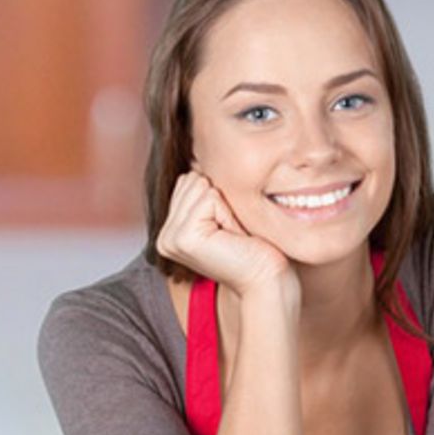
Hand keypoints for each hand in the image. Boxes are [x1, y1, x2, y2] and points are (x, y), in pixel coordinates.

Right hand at [156, 170, 298, 301]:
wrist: (268, 280)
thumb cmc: (257, 248)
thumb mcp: (227, 215)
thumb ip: (207, 192)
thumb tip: (198, 154)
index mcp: (171, 231)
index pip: (189, 180)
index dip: (219, 197)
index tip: (230, 228)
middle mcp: (164, 236)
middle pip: (192, 179)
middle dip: (221, 199)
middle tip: (233, 232)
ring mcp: (169, 239)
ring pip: (200, 185)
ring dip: (226, 206)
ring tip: (233, 234)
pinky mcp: (183, 238)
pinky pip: (208, 197)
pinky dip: (227, 212)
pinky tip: (233, 237)